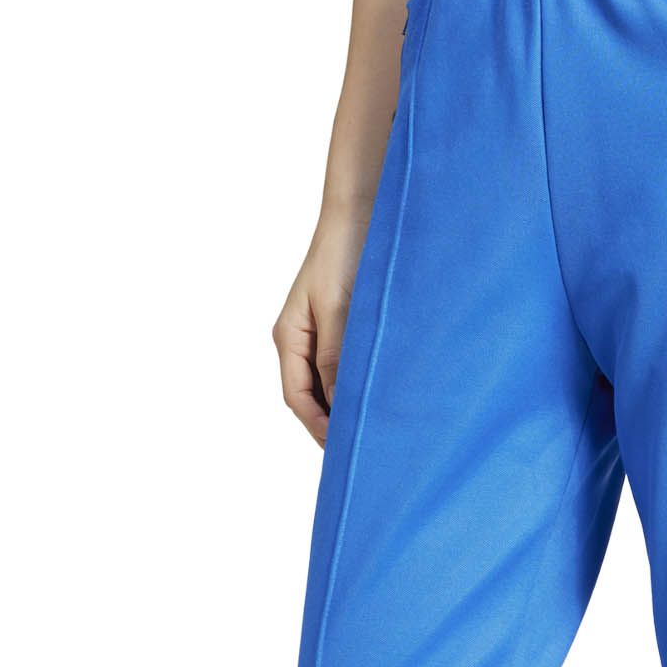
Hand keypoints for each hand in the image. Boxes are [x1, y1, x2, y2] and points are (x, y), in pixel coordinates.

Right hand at [273, 207, 368, 446]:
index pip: (297, 397)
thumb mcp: (340, 310)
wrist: (359, 215)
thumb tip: (338, 401)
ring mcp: (318, 334)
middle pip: (310, 396)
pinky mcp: (340, 327)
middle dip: (330, 424)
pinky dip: (355, 384)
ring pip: (327, 384)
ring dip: (344, 406)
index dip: (317, 427)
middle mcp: (299, 339)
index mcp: (289, 337)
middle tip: (361, 451)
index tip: (342, 450)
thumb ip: (336, 355)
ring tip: (372, 430)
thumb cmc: (345, 256)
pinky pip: (342, 366)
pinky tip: (377, 395)